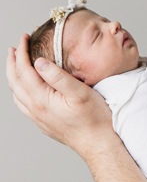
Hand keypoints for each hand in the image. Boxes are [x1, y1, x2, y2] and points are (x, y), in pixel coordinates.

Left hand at [6, 34, 117, 158]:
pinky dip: (20, 91)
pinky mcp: (44, 123)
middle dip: (13, 62)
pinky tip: (27, 89)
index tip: (25, 38)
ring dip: (14, 76)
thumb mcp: (80, 92)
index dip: (23, 53)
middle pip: (15, 82)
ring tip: (17, 64)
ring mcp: (38, 118)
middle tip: (16, 47)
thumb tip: (38, 62)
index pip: (25, 71)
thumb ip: (58, 76)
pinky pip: (23, 104)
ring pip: (17, 94)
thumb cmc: (95, 118)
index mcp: (42, 99)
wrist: (99, 143)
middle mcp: (35, 109)